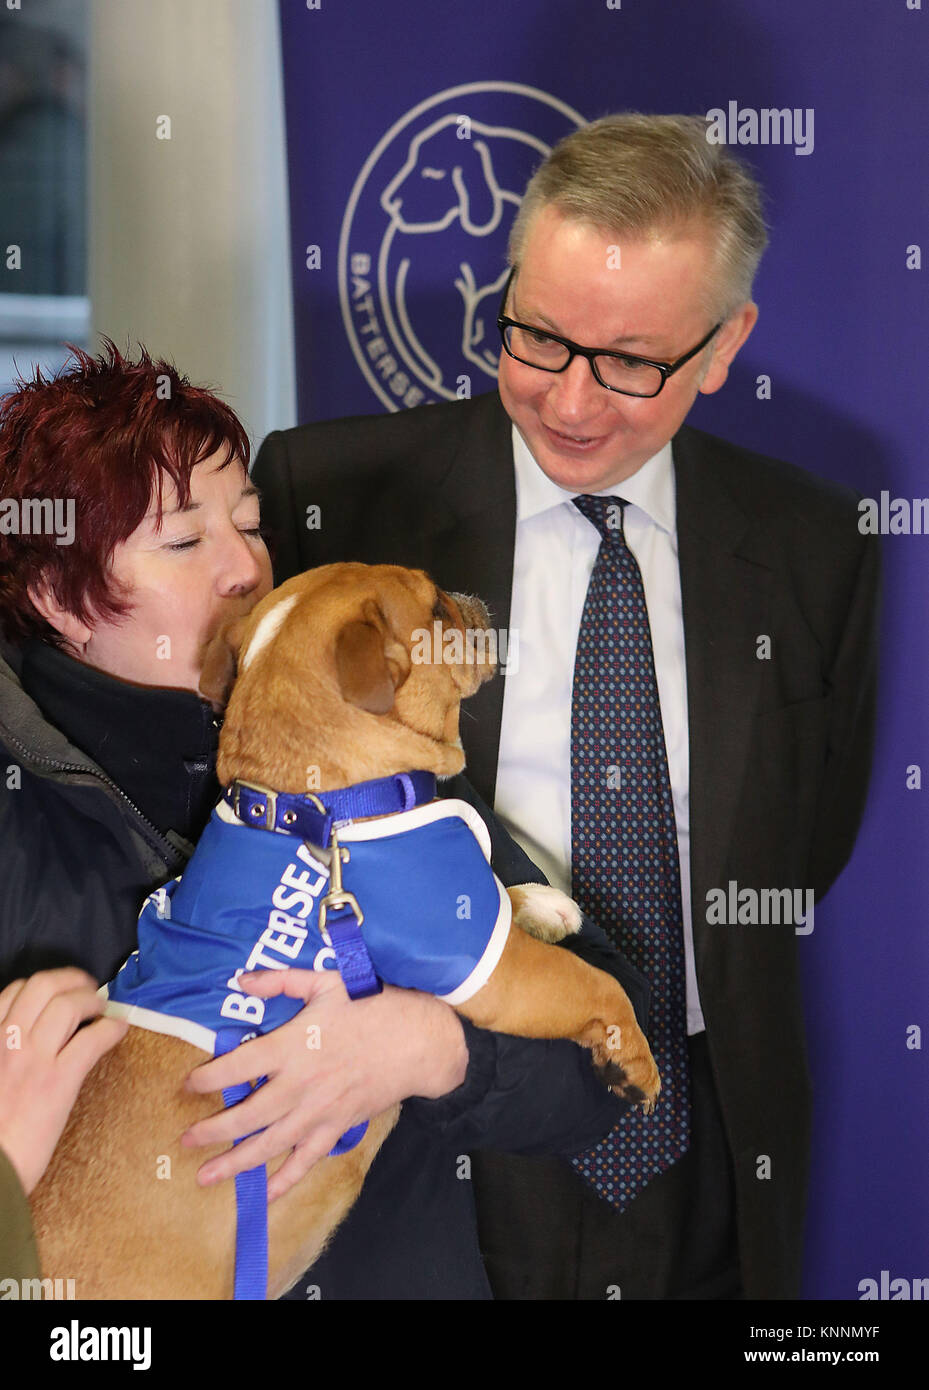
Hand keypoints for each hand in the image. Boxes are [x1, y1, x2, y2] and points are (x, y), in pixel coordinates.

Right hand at [0, 967, 127, 1194]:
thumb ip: (5, 1053)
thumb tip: (28, 1040)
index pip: (13, 991)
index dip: (44, 985)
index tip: (59, 991)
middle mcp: (6, 1041)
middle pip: (42, 985)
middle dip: (71, 978)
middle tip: (87, 986)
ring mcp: (33, 1059)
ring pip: (68, 1005)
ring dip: (92, 999)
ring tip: (103, 1007)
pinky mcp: (58, 1081)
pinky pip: (91, 1040)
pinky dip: (110, 1029)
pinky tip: (118, 1030)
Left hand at [181, 967, 467, 1200]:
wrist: (417, 1042)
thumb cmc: (371, 1007)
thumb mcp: (326, 983)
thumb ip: (281, 981)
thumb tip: (242, 980)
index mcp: (293, 1047)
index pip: (239, 1067)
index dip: (209, 1079)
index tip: (188, 1086)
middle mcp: (299, 1085)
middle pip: (247, 1115)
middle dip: (213, 1131)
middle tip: (185, 1141)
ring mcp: (317, 1112)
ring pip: (269, 1144)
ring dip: (235, 1162)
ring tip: (206, 1176)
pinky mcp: (336, 1128)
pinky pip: (306, 1160)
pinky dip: (285, 1180)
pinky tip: (264, 1194)